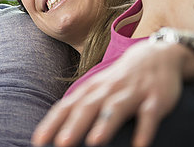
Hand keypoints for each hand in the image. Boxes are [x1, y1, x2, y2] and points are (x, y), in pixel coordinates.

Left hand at [32, 40, 190, 146]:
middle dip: (73, 126)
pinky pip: (149, 115)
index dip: (52, 123)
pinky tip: (139, 146)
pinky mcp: (155, 99)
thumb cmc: (119, 81)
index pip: (66, 107)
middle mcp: (107, 90)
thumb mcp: (97, 90)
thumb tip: (58, 130)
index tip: (38, 141)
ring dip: (104, 125)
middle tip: (60, 144)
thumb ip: (80, 108)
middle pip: (87, 108)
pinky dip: (144, 130)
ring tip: (94, 142)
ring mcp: (131, 93)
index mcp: (90, 90)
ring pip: (115, 108)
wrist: (156, 55)